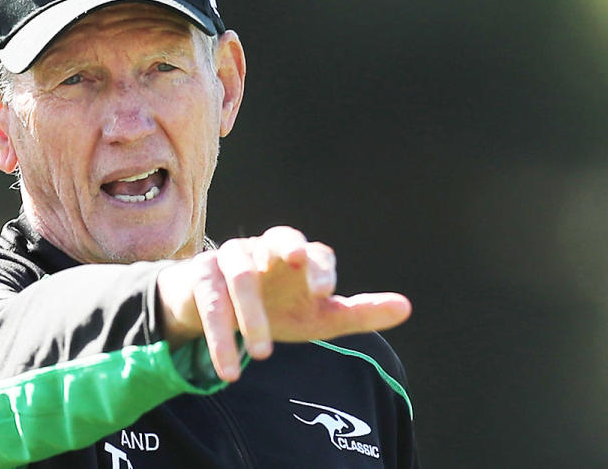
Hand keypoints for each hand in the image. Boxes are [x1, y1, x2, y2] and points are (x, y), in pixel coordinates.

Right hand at [157, 226, 410, 381]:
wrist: (211, 310)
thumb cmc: (275, 307)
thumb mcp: (317, 317)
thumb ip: (358, 312)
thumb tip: (407, 308)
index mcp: (296, 255)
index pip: (314, 253)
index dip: (319, 268)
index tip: (324, 293)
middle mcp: (263, 249)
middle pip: (277, 237)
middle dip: (287, 247)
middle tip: (295, 263)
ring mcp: (229, 258)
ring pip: (240, 276)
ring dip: (250, 315)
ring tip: (263, 355)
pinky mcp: (200, 277)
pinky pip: (210, 303)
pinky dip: (219, 336)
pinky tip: (230, 370)